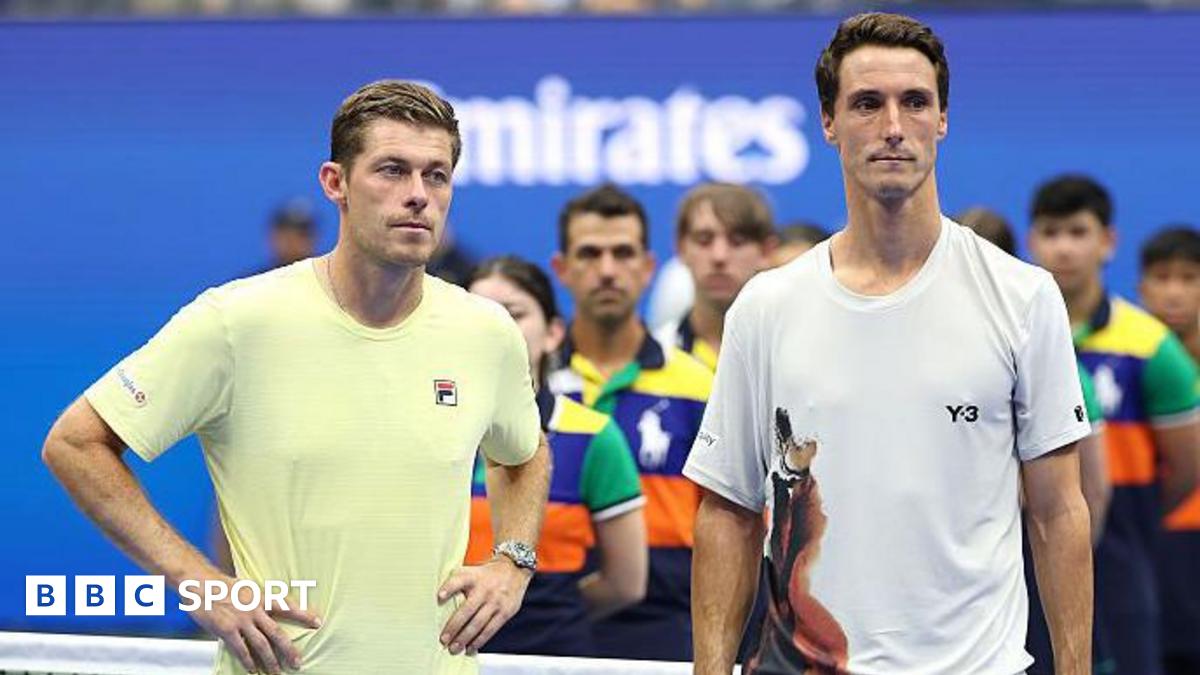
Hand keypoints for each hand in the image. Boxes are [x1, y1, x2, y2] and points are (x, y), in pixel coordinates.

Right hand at [189, 573, 321, 673]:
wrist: (200, 584)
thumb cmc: (222, 585)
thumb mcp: (247, 588)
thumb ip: (258, 601)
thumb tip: (268, 615)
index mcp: (261, 596)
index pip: (287, 606)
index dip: (303, 614)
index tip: (318, 622)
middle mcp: (254, 609)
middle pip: (277, 633)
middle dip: (289, 649)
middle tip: (298, 662)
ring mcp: (241, 620)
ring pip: (261, 645)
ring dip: (271, 661)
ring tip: (277, 672)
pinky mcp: (227, 630)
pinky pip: (241, 650)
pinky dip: (248, 662)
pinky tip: (254, 670)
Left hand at [437, 558, 532, 655]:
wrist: (513, 569)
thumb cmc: (486, 575)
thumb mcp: (471, 571)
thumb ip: (456, 583)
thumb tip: (438, 601)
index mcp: (473, 577)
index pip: (459, 580)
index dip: (449, 588)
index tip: (440, 597)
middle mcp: (484, 589)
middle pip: (467, 610)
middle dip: (454, 627)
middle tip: (444, 640)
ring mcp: (496, 602)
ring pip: (478, 624)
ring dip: (465, 639)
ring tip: (455, 648)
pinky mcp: (505, 612)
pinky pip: (490, 630)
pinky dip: (480, 641)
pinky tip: (471, 648)